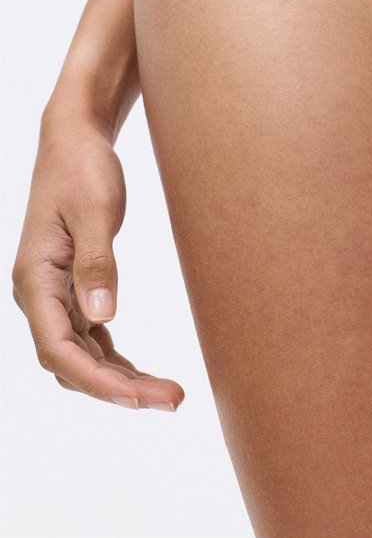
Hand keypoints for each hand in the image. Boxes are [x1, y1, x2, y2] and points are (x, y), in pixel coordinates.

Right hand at [11, 112, 183, 411]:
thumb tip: (101, 318)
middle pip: (71, 362)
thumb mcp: (95, 210)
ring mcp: (53, 291)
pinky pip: (89, 335)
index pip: (60, 350)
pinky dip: (113, 356)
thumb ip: (97, 264)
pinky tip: (139, 369)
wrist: (74, 138)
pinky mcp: (71, 284)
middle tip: (171, 399)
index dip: (98, 382)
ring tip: (167, 393)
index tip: (140, 397)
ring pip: (81, 353)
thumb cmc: (83, 167)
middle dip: (117, 388)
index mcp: (34, 279)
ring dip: (119, 377)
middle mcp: (38, 293)